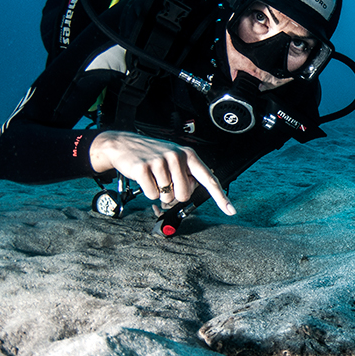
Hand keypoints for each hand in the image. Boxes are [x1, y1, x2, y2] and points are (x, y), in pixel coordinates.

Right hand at [89, 131, 235, 215]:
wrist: (123, 144)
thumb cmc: (153, 155)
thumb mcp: (174, 159)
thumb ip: (186, 174)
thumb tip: (189, 193)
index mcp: (189, 155)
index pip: (209, 179)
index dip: (221, 197)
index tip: (231, 210)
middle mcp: (177, 156)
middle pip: (185, 194)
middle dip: (174, 194)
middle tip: (164, 181)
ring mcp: (160, 161)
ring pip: (167, 196)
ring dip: (160, 192)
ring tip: (153, 176)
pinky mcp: (144, 168)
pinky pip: (152, 194)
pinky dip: (148, 191)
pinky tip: (144, 177)